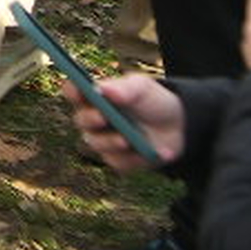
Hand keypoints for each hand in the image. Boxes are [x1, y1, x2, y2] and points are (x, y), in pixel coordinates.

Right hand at [65, 72, 185, 171]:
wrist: (179, 126)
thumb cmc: (153, 101)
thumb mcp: (143, 87)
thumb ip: (124, 87)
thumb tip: (102, 89)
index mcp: (94, 96)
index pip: (73, 92)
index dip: (72, 90)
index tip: (79, 90)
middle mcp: (94, 119)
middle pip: (81, 120)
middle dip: (90, 119)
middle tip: (102, 117)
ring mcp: (104, 141)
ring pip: (96, 144)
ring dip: (110, 141)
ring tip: (126, 141)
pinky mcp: (119, 160)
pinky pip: (119, 162)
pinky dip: (135, 158)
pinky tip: (151, 152)